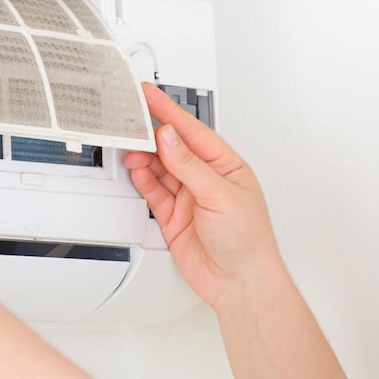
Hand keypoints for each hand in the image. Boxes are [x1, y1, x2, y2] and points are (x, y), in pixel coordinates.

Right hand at [124, 84, 281, 309]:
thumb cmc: (248, 240)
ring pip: (159, 169)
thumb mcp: (220, 195)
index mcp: (225, 165)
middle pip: (171, 148)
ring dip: (144, 158)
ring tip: (130, 148)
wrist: (239, 283)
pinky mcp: (173, 217)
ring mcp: (189, 198)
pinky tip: (136, 169)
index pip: (191, 131)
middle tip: (129, 121)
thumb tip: (169, 139)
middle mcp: (206, 179)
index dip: (168, 111)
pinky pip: (153, 192)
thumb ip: (189, 166)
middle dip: (150, 134)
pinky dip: (143, 180)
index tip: (148, 95)